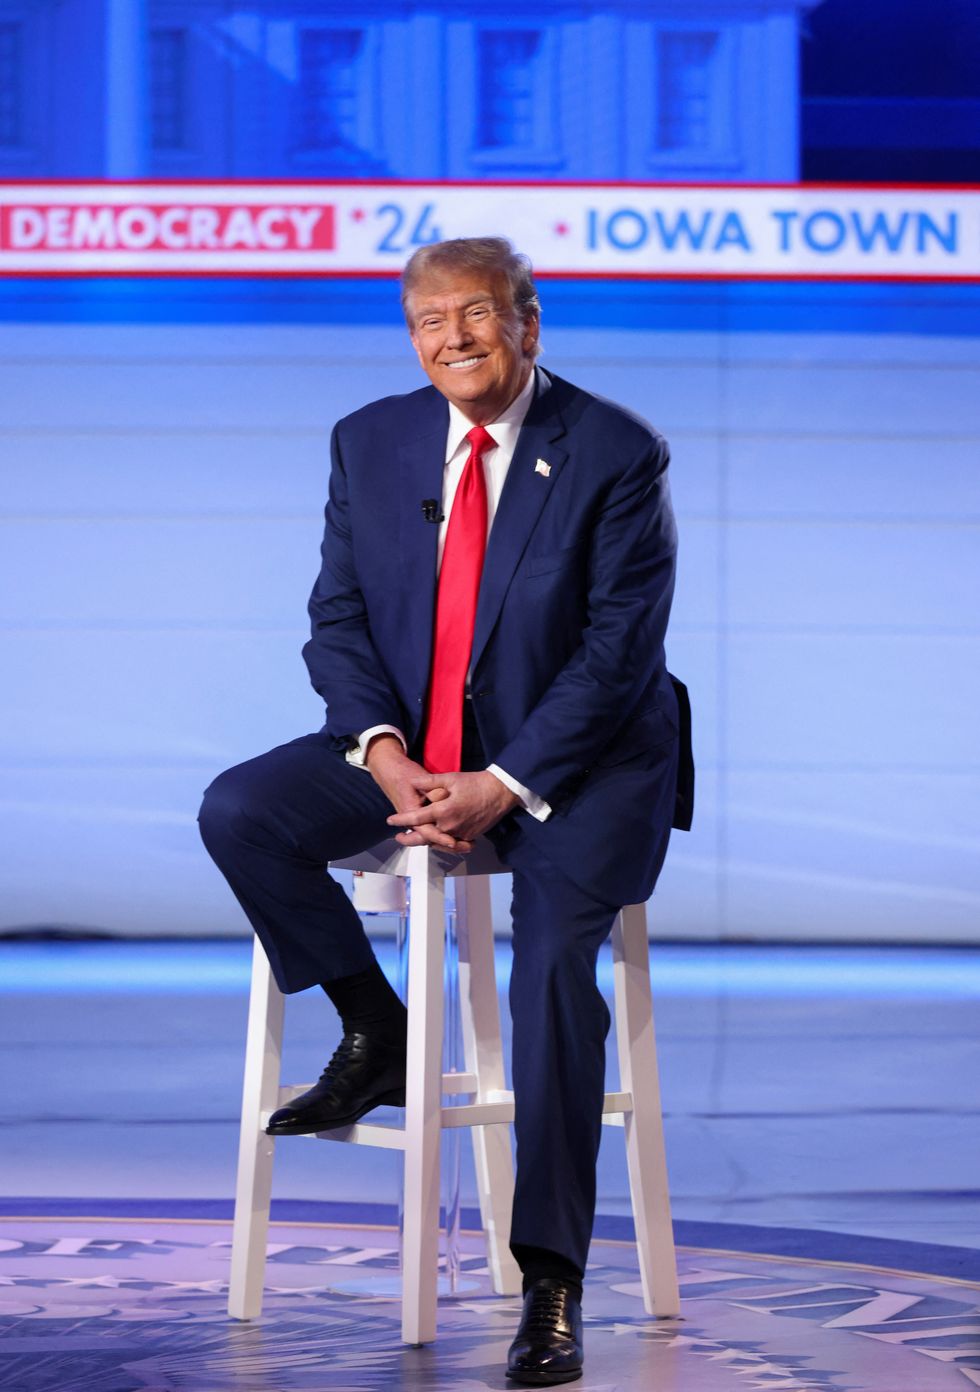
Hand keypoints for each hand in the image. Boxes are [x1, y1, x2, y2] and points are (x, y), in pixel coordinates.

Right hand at [364, 735, 461, 851]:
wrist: (391, 771)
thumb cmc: (404, 774)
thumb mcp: (418, 778)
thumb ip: (431, 788)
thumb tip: (442, 796)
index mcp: (410, 811)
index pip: (426, 830)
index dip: (440, 837)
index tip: (452, 842)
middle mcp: (412, 820)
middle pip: (430, 839)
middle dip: (448, 846)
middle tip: (466, 847)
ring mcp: (416, 821)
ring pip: (432, 838)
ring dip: (449, 843)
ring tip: (468, 845)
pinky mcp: (420, 820)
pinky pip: (432, 833)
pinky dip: (445, 836)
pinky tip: (461, 838)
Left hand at [386, 770, 519, 849]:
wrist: (500, 793)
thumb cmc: (475, 782)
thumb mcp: (451, 778)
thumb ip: (430, 782)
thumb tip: (412, 782)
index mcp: (443, 811)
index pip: (417, 818)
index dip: (402, 820)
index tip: (390, 820)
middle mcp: (450, 826)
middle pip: (424, 837)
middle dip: (409, 838)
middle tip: (398, 838)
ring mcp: (461, 833)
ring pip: (437, 841)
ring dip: (425, 841)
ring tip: (413, 838)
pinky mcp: (470, 836)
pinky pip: (451, 843)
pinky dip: (441, 842)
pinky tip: (435, 838)